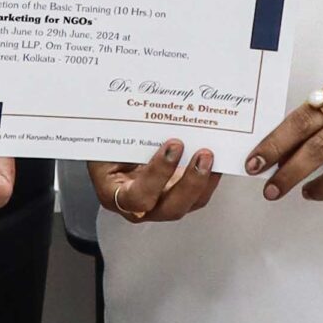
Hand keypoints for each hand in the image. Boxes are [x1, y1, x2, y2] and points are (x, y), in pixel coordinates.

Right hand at [90, 141, 219, 224]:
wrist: (108, 147)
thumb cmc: (105, 145)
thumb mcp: (107, 139)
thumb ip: (127, 135)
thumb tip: (153, 114)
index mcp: (114, 194)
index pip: (138, 196)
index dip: (158, 174)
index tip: (174, 146)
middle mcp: (140, 205)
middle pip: (171, 208)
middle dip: (191, 183)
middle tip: (203, 155)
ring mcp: (161, 202)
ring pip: (189, 204)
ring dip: (204, 181)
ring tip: (211, 155)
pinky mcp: (178, 195)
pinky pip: (198, 194)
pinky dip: (210, 178)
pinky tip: (217, 159)